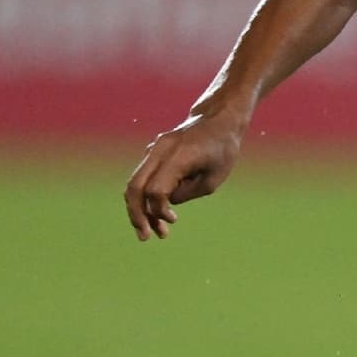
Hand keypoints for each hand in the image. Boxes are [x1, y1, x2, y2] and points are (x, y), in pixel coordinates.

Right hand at [123, 111, 245, 239]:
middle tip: (145, 237)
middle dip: (136, 214)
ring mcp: (154, 150)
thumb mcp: (212, 179)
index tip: (173, 220)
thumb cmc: (222, 150)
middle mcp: (159, 151)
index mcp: (177, 156)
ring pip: (135, 183)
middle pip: (134, 186)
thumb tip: (163, 205)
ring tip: (155, 231)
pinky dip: (146, 196)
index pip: (155, 189)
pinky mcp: (154, 153)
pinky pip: (143, 177)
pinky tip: (158, 214)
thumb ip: (186, 193)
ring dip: (140, 208)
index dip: (159, 210)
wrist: (218, 120)